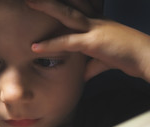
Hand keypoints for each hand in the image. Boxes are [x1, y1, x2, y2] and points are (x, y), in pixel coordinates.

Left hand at [26, 0, 149, 81]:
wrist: (146, 58)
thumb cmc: (127, 57)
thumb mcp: (104, 60)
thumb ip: (90, 66)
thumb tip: (81, 77)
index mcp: (98, 21)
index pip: (79, 5)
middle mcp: (95, 20)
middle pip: (70, 4)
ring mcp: (95, 28)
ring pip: (67, 15)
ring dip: (48, 7)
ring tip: (29, 2)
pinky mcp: (93, 42)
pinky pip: (68, 42)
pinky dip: (50, 45)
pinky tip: (35, 47)